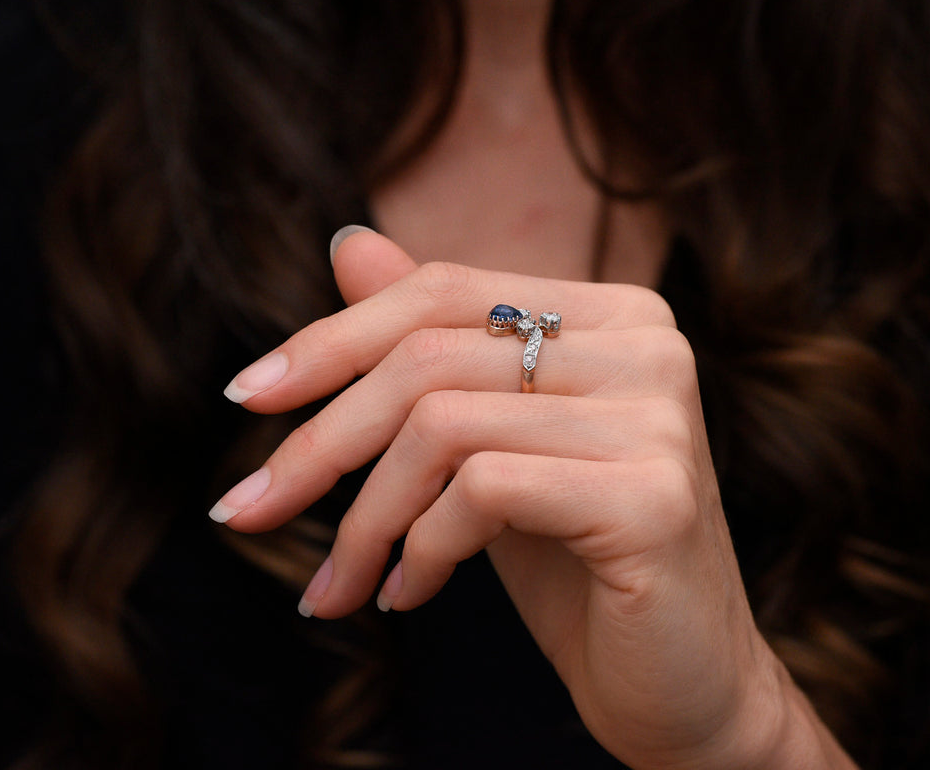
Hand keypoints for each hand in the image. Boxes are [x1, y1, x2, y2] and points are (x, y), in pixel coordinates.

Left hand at [213, 228, 853, 769]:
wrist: (684, 686)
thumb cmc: (579, 565)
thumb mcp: (488, 446)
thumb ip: (431, 346)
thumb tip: (348, 242)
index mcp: (614, 315)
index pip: (444, 289)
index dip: (330, 339)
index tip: (246, 399)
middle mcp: (649, 345)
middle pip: (429, 356)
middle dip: (320, 443)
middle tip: (249, 511)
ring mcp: (659, 416)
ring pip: (442, 424)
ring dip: (363, 518)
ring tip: (340, 586)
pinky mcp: (652, 496)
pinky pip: (483, 490)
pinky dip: (419, 549)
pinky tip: (409, 596)